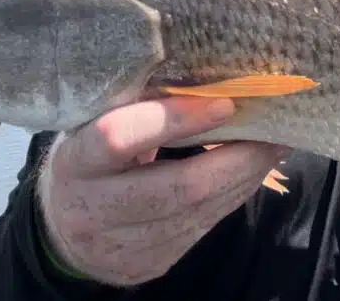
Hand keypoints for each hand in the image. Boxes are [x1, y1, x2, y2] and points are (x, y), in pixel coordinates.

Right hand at [36, 96, 287, 286]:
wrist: (64, 228)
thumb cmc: (92, 156)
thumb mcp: (97, 123)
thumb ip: (139, 103)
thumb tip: (212, 75)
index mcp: (75, 161)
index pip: (120, 137)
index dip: (175, 119)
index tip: (226, 102)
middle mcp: (93, 209)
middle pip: (178, 188)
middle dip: (237, 158)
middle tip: (275, 128)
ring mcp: (121, 245)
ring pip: (198, 212)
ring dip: (245, 177)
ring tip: (274, 145)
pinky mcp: (149, 264)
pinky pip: (202, 228)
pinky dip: (233, 196)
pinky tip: (250, 172)